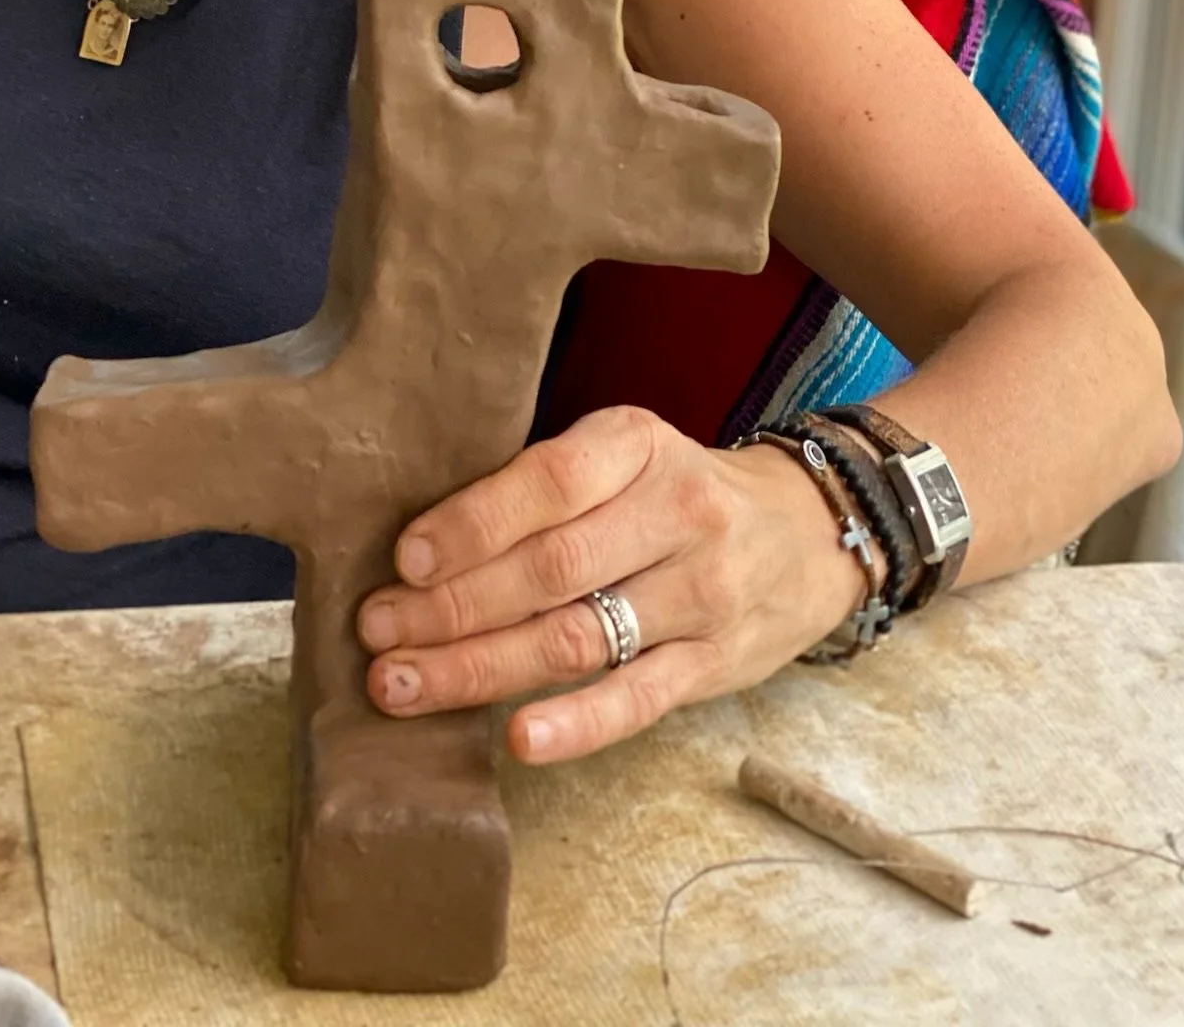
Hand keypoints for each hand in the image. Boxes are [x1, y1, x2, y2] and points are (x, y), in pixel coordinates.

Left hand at [357, 405, 871, 763]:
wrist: (807, 530)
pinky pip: (638, 699)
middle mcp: (676, 514)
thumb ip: (543, 485)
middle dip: (450, 606)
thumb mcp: (623, 453)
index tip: (404, 560)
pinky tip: (517, 738)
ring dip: (480, 667)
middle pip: (551, 568)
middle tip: (376, 632)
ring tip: (404, 685)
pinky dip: (576, 724)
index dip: (472, 523)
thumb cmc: (676, 491)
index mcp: (637, 445)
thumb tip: (420, 543)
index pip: (550, 482)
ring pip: (578, 637)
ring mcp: (701, 593)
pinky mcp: (715, 664)